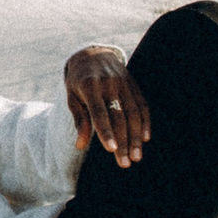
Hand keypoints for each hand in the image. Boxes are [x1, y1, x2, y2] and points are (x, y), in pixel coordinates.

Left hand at [65, 45, 148, 164]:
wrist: (92, 54)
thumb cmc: (78, 81)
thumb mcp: (72, 97)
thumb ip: (79, 120)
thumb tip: (80, 145)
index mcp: (89, 86)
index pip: (99, 113)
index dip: (106, 131)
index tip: (112, 149)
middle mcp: (108, 84)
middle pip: (118, 116)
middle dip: (123, 142)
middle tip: (125, 163)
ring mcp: (123, 82)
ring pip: (133, 113)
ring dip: (136, 136)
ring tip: (136, 157)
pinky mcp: (133, 84)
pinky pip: (142, 104)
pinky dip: (145, 122)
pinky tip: (145, 138)